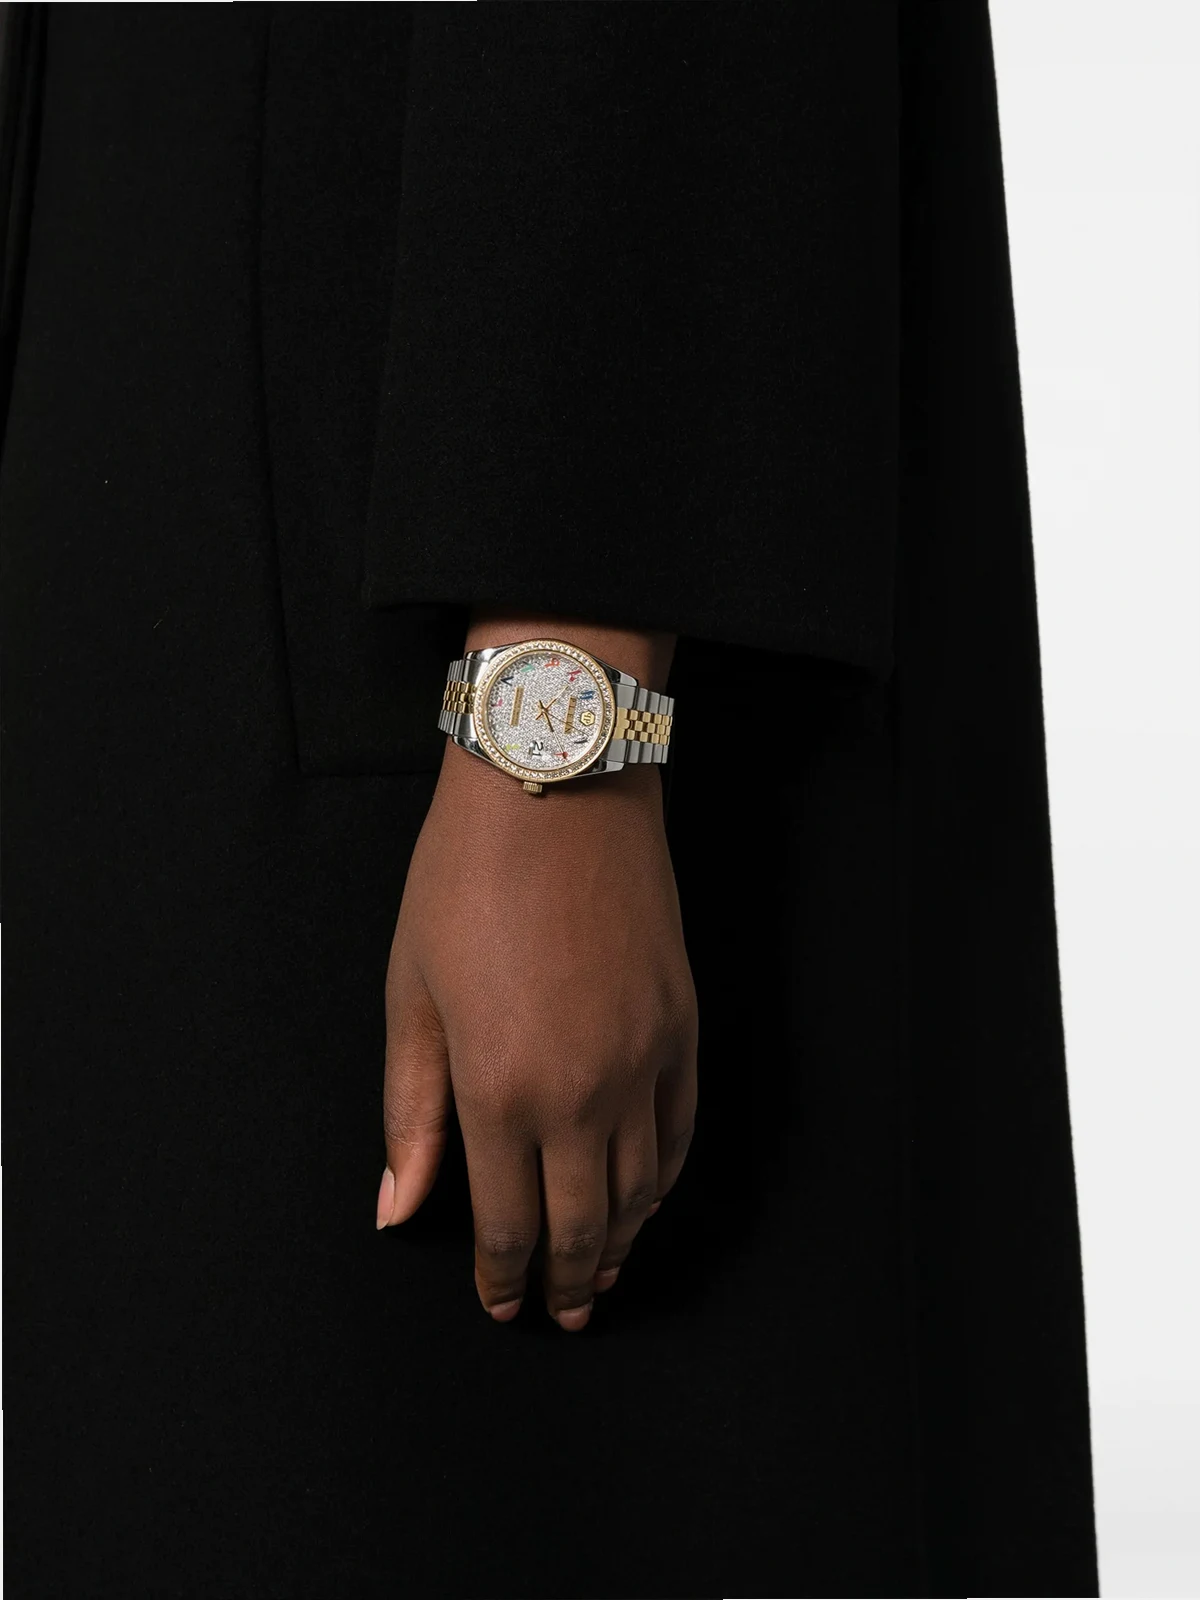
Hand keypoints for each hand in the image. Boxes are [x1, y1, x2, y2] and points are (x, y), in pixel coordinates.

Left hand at [376, 741, 697, 1331]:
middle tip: (558, 1313)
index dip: (504, 1278)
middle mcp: (583, 1091)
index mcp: (499, 1088)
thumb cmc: (466, 881)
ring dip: (618, 1244)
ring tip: (600, 1274)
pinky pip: (682, 1133)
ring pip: (640, 1190)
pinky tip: (645, 1199)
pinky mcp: (682, 1028)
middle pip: (581, 1224)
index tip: (500, 1305)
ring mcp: (644, 1062)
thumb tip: (399, 1206)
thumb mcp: (411, 994)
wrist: (558, 789)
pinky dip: (664, 1181)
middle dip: (566, 1281)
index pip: (508, 1221)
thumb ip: (410, 1111)